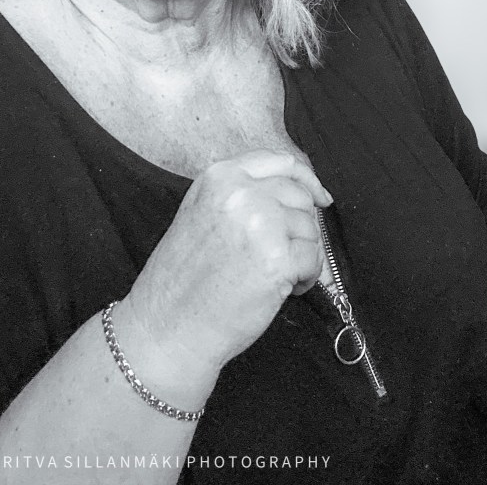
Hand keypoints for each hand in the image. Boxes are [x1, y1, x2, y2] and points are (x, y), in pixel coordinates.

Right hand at [121, 149, 331, 386]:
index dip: (306, 179)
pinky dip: (307, 278)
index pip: (281, 161)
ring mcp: (260, 223)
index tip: (318, 197)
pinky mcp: (277, 259)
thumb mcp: (201, 211)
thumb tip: (295, 191)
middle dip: (300, 227)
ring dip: (303, 255)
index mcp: (220, 176)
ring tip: (276, 276)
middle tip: (284, 254)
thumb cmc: (184, 276)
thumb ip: (241, 193)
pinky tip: (284, 289)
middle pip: (300, 196)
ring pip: (310, 229)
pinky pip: (314, 260)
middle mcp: (241, 192)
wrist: (168, 324)